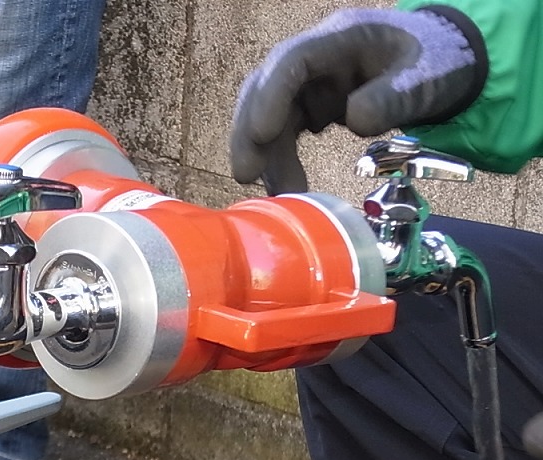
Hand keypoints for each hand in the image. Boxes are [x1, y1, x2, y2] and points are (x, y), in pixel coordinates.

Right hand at [230, 7, 482, 194]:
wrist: (441, 63)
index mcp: (342, 37)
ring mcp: (308, 82)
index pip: (292, 60)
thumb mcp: (427, 77)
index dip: (271, 94)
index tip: (260, 133)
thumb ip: (394, 96)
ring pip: (267, 114)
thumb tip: (354, 120)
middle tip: (247, 174)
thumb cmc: (436, 63)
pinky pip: (282, 132)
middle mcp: (315, 58)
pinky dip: (279, 160)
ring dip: (267, 155)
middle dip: (250, 131)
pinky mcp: (308, 105)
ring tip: (279, 193)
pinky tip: (285, 186)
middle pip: (264, 87)